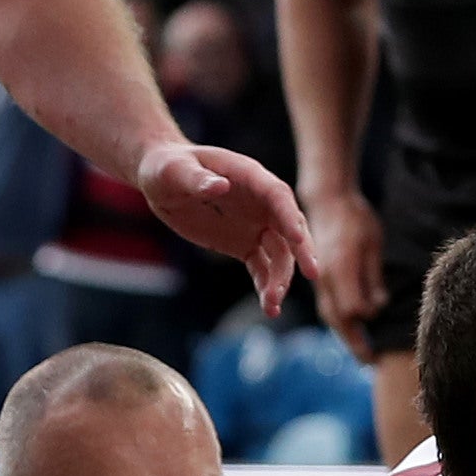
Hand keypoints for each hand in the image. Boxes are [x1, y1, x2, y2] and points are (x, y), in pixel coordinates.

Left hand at [136, 140, 307, 316]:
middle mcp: (260, 202)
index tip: (299, 238)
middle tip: (313, 273)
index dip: (288, 215)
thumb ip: (197, 180)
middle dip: (301, 250)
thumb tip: (221, 186)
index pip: (277, 195)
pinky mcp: (245, 244)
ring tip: (273, 305)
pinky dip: (266, 286)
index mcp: (248, 176)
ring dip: (281, 278)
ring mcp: (255, 224)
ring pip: (279, 253)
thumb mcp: (174, 171)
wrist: (162, 182)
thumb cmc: (167, 168)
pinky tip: (269, 308)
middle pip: (289, 227)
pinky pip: (262, 267)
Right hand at [306, 187, 386, 348]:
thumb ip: (372, 276)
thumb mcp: (371, 243)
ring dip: (346, 336)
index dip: (365, 323)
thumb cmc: (356, 218)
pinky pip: (328, 307)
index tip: (379, 330)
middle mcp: (325, 278)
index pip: (351, 308)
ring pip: (330, 315)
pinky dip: (340, 323)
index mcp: (339, 267)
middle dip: (353, 342)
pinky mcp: (320, 279)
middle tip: (371, 362)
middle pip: (338, 318)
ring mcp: (320, 279)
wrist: (328, 200)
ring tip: (363, 353)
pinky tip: (352, 330)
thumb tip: (376, 307)